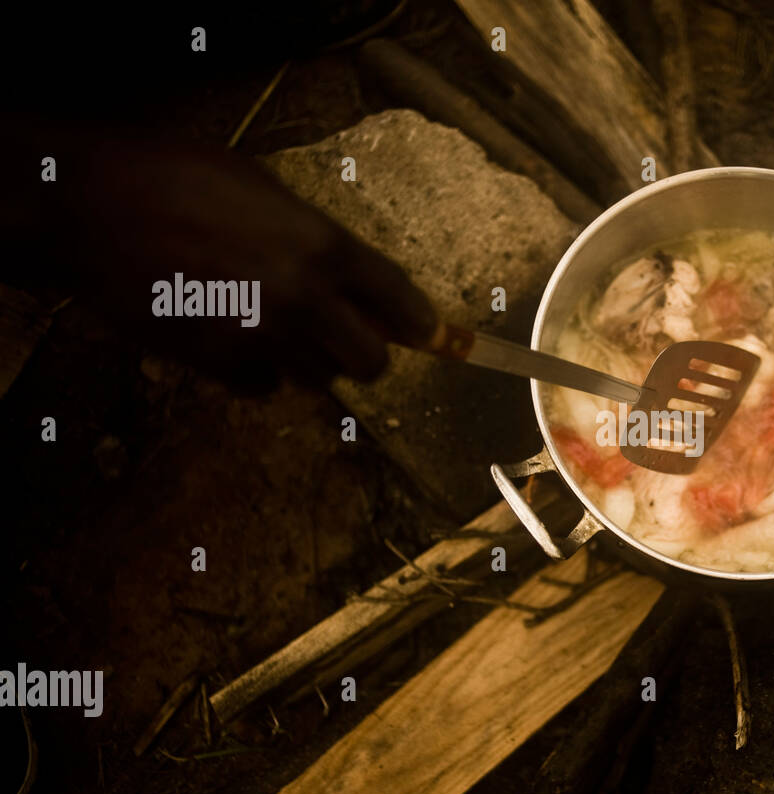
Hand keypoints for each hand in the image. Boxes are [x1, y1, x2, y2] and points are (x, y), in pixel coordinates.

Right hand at [9, 132, 436, 389]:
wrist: (91, 208)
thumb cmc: (173, 177)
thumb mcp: (262, 187)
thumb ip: (313, 236)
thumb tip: (348, 271)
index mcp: (323, 246)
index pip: (399, 300)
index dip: (421, 324)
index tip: (431, 336)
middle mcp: (305, 298)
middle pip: (370, 360)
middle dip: (366, 353)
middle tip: (349, 340)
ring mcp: (262, 336)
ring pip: (320, 379)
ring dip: (311, 361)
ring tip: (280, 329)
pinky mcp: (219, 364)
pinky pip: (264, 387)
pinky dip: (259, 373)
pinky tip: (238, 341)